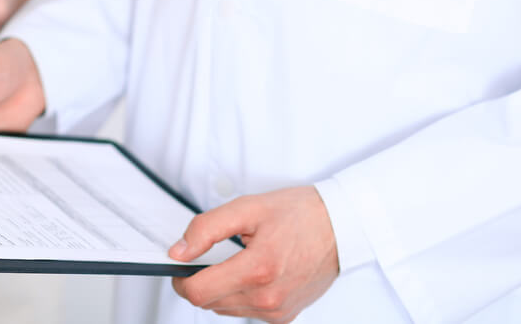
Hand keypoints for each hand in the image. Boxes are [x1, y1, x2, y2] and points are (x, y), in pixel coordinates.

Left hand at [170, 187, 338, 322]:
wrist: (341, 227)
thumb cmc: (300, 214)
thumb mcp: (248, 207)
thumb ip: (206, 229)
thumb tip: (179, 251)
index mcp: (257, 270)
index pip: (198, 292)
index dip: (181, 279)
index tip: (182, 265)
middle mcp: (268, 298)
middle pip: (209, 303)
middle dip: (201, 280)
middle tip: (212, 255)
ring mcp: (278, 311)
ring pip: (226, 309)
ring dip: (221, 289)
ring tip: (239, 260)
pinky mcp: (285, 316)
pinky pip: (247, 312)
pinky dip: (240, 295)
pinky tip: (253, 274)